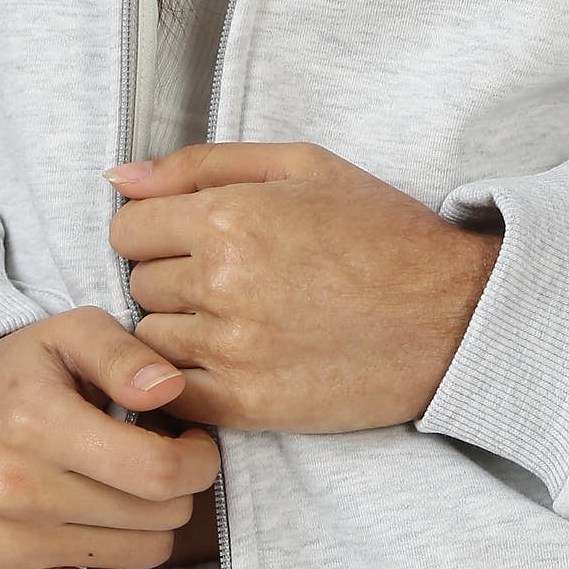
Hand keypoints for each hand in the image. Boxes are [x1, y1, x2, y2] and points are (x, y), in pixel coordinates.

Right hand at [0, 307, 220, 568]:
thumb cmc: (22, 380)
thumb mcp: (70, 334)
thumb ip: (125, 353)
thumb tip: (170, 388)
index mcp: (34, 423)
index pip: (157, 470)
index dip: (198, 460)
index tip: (192, 444)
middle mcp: (12, 493)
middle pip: (156, 517)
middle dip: (177, 489)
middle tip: (156, 463)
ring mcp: (2, 549)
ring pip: (142, 559)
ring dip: (153, 526)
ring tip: (127, 492)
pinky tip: (112, 536)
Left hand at [105, 142, 502, 432]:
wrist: (452, 316)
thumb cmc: (380, 232)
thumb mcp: (302, 166)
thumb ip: (200, 164)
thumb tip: (117, 178)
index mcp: (231, 216)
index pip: (128, 228)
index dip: (154, 230)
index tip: (188, 238)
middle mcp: (223, 282)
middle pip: (137, 284)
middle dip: (170, 277)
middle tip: (225, 278)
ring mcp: (233, 349)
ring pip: (148, 339)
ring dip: (178, 329)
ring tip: (235, 318)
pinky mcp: (248, 404)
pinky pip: (172, 392)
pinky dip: (186, 379)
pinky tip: (229, 359)